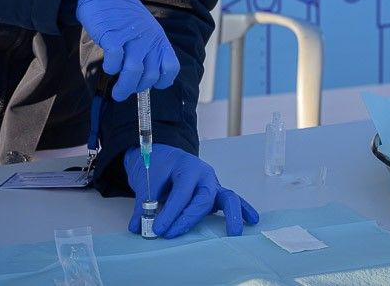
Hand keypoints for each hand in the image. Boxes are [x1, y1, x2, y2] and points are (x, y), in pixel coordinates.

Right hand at [74, 0, 179, 100]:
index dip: (163, 81)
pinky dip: (111, 69)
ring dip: (125, 87)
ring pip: (134, 72)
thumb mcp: (143, 29)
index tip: (152, 86)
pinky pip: (115, 61)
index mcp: (158, 38)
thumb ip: (147, 49)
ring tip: (118, 93)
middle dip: (138, 88)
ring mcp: (131, 36)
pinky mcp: (113, 36)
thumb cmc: (121, 15)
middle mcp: (148, 38)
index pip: (170, 67)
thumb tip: (144, 77)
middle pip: (150, 75)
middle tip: (127, 91)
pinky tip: (108, 67)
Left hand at [123, 144, 259, 238]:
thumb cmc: (157, 166)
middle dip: (189, 218)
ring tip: (234, 232)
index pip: (181, 192)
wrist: (163, 156)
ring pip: (227, 197)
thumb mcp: (146, 180)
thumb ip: (144, 203)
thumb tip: (138, 227)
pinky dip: (243, 209)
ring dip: (231, 215)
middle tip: (171, 233)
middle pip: (203, 198)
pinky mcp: (215, 195)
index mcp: (187, 167)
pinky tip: (251, 220)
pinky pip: (232, 201)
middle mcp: (204, 175)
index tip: (156, 229)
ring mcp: (213, 185)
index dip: (169, 212)